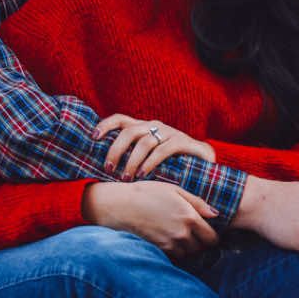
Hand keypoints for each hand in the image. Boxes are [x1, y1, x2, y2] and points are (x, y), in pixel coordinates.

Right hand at [83, 181, 219, 258]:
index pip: (212, 238)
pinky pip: (174, 257)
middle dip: (200, 243)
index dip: (212, 237)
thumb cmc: (146, 193)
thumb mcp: (174, 190)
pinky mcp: (158, 251)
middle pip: (201, 249)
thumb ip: (197, 203)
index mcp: (189, 217)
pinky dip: (174, 252)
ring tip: (178, 236)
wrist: (119, 205)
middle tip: (193, 234)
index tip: (207, 233)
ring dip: (187, 249)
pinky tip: (167, 240)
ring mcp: (169, 244)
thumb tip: (215, 214)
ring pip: (188, 255)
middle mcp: (182, 234)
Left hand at [94, 113, 216, 178]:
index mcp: (144, 127)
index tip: (93, 138)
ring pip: (144, 143)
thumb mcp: (148, 158)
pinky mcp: (182, 142)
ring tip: (126, 177)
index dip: (105, 125)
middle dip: (115, 151)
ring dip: (132, 161)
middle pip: (129, 132)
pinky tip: (143, 175)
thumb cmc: (171, 163)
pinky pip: (162, 150)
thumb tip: (106, 169)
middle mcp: (154, 126)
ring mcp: (169, 132)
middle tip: (109, 169)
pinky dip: (150, 163)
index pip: (120, 119)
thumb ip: (131, 158)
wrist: (204, 163)